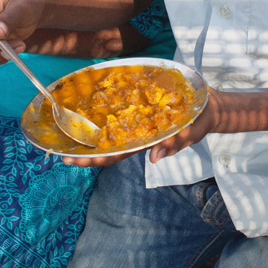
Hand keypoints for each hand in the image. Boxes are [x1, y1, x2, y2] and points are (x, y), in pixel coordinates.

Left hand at [58, 88, 225, 166]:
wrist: (209, 107)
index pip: (116, 154)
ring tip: (66, 135)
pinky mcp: (141, 111)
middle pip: (107, 148)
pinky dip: (104, 116)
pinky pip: (120, 116)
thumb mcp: (190, 132)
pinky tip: (88, 110)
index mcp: (145, 143)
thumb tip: (154, 158)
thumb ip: (174, 143)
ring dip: (89, 137)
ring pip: (110, 134)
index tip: (72, 160)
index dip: (94, 158)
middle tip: (59, 152)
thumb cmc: (199, 121)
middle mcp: (137, 136)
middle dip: (84, 153)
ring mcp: (138, 124)